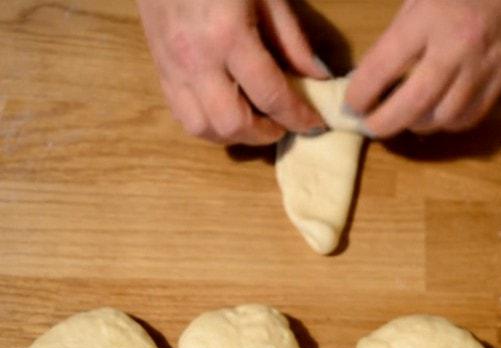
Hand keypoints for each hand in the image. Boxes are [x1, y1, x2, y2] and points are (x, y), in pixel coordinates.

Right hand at [137, 0, 330, 144]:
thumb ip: (292, 40)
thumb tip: (318, 78)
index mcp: (229, 35)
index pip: (270, 94)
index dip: (298, 117)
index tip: (316, 125)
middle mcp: (197, 59)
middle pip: (232, 123)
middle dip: (265, 134)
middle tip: (283, 124)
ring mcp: (172, 66)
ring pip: (202, 128)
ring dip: (234, 135)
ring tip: (256, 122)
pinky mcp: (159, 67)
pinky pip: (181, 114)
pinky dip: (209, 124)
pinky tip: (228, 111)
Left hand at [345, 0, 500, 137]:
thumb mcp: (417, 0)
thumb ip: (395, 38)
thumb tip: (367, 78)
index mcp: (428, 19)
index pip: (383, 66)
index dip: (360, 93)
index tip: (350, 105)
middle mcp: (456, 47)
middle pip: (414, 103)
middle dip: (384, 123)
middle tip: (368, 126)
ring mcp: (482, 67)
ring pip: (442, 117)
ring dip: (415, 123)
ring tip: (402, 117)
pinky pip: (468, 118)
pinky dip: (446, 123)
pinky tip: (434, 113)